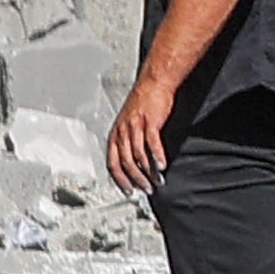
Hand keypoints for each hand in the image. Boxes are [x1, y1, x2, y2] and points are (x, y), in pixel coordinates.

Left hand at [109, 75, 177, 199]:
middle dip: (137, 180)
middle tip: (147, 189)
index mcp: (115, 133)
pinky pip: (152, 144)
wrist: (154, 83)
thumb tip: (131, 162)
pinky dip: (157, 157)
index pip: (112, 163)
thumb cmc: (142, 102)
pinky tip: (162, 166)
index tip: (127, 190)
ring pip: (139, 156)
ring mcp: (135, 127)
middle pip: (126, 163)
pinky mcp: (150, 122)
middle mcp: (122, 131)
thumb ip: (127, 141)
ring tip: (158, 181)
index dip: (119, 180)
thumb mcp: (127, 123)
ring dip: (149, 172)